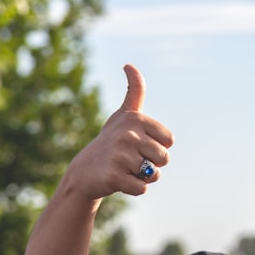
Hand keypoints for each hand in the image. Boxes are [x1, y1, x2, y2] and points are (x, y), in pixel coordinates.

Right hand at [66, 64, 174, 199]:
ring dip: (143, 177)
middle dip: (151, 164)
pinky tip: (119, 181)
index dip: (158, 147)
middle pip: (164, 158)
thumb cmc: (111, 142)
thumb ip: (134, 91)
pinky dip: (134, 188)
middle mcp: (127, 134)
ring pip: (154, 174)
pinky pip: (142, 188)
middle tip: (130, 160)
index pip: (170, 141)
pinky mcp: (114, 176)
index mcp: (135, 119)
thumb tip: (129, 65)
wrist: (84, 172)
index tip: (138, 144)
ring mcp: (120, 155)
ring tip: (124, 169)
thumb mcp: (124, 115)